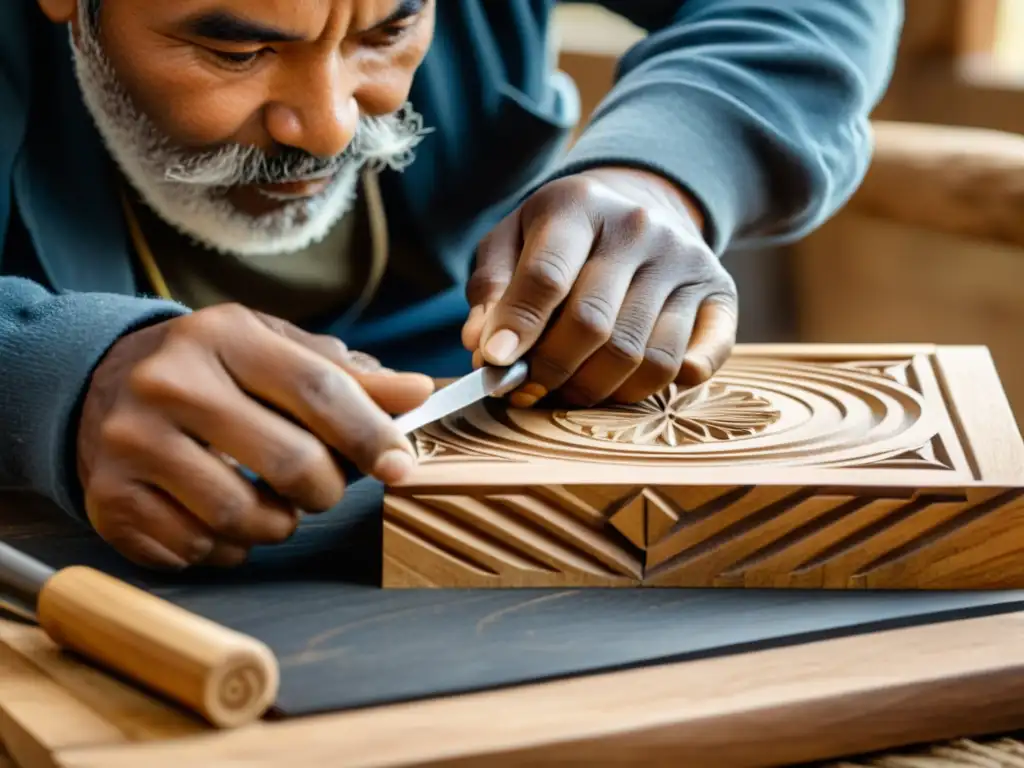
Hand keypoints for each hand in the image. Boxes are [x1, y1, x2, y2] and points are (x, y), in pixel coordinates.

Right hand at [76, 304, 433, 569]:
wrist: (97, 382)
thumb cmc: (210, 369)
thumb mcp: (273, 351)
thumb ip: (344, 376)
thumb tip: (417, 393)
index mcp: (223, 336)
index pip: (317, 390)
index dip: (371, 435)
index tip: (401, 466)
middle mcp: (170, 384)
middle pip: (290, 463)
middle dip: (327, 489)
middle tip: (323, 486)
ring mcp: (132, 443)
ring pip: (244, 518)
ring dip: (277, 524)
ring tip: (271, 502)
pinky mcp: (110, 498)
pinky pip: (198, 549)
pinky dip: (227, 547)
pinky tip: (221, 518)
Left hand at [462, 167, 737, 407]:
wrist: (639, 205)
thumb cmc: (558, 238)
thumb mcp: (512, 241)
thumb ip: (490, 288)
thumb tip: (482, 344)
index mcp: (580, 206)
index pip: (547, 275)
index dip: (518, 327)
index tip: (495, 364)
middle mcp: (640, 228)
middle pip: (594, 324)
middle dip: (552, 370)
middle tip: (526, 390)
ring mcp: (686, 260)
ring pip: (640, 355)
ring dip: (595, 390)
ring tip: (567, 391)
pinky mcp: (719, 292)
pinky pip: (693, 360)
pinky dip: (659, 387)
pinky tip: (625, 385)